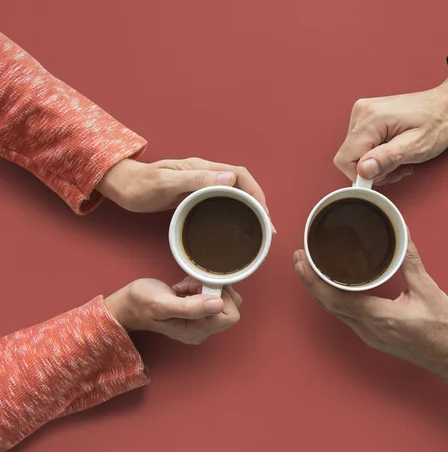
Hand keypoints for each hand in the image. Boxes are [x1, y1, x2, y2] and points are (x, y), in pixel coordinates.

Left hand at [97, 157, 269, 214]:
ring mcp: (201, 185)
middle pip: (242, 185)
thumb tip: (229, 179)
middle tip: (267, 227)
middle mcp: (206, 175)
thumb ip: (196, 179)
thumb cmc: (140, 185)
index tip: (263, 212)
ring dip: (250, 209)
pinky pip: (223, 202)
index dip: (256, 192)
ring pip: (235, 194)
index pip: (240, 175)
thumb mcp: (166, 182)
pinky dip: (235, 213)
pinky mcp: (196, 196)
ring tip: (259, 229)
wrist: (123, 186)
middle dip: (259, 203)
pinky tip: (236, 225)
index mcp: (203, 168)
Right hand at [105, 276, 241, 344]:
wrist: (128, 305)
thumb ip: (191, 307)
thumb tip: (218, 304)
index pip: (230, 315)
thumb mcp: (163, 304)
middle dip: (213, 290)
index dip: (220, 297)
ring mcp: (201, 322)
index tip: (199, 288)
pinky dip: (201, 287)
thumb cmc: (141, 304)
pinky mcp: (198, 313)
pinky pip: (212, 296)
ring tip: (185, 287)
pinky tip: (185, 288)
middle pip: (229, 306)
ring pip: (222, 299)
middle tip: (190, 286)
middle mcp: (203, 330)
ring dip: (206, 287)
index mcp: (197, 331)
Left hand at [293, 241, 447, 408]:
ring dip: (321, 290)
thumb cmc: (444, 329)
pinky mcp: (373, 337)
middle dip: (310, 281)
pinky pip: (346, 316)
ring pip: (335, 312)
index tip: (301, 260)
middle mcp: (368, 329)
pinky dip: (334, 299)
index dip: (313, 280)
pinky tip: (335, 286)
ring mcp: (369, 336)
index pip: (334, 297)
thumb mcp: (428, 290)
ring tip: (311, 268)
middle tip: (299, 258)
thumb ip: (410, 262)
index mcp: (378, 316)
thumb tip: (401, 236)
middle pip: (328, 304)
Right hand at [334, 71, 447, 184]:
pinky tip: (393, 151)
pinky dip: (376, 154)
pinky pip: (361, 145)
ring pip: (355, 153)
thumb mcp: (415, 147)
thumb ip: (387, 159)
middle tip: (397, 168)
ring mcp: (363, 113)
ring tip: (399, 158)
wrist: (446, 106)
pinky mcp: (366, 117)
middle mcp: (362, 112)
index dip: (361, 175)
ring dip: (375, 163)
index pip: (345, 158)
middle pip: (349, 156)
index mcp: (371, 119)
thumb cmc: (436, 124)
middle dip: (371, 169)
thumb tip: (363, 170)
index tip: (383, 176)